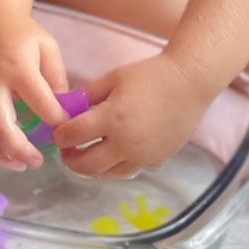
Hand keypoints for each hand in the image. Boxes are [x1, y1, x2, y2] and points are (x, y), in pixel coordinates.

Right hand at [0, 11, 67, 170]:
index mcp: (18, 68)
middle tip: (38, 161)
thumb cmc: (22, 34)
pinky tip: (5, 153)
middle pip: (1, 127)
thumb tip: (63, 110)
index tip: (68, 129)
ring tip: (22, 163)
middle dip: (20, 150)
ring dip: (1, 156)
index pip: (40, 102)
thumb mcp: (48, 47)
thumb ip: (57, 77)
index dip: (57, 120)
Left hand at [53, 53, 215, 178]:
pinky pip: (130, 169)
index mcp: (113, 119)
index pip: (74, 135)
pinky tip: (115, 151)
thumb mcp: (114, 77)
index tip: (57, 133)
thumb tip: (67, 106)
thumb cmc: (151, 74)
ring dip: (94, 167)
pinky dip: (117, 165)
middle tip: (66, 152)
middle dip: (71, 160)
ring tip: (88, 154)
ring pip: (108, 174)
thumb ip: (88, 93)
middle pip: (87, 166)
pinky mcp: (157, 161)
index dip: (60, 135)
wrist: (190, 82)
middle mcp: (126, 143)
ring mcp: (143, 156)